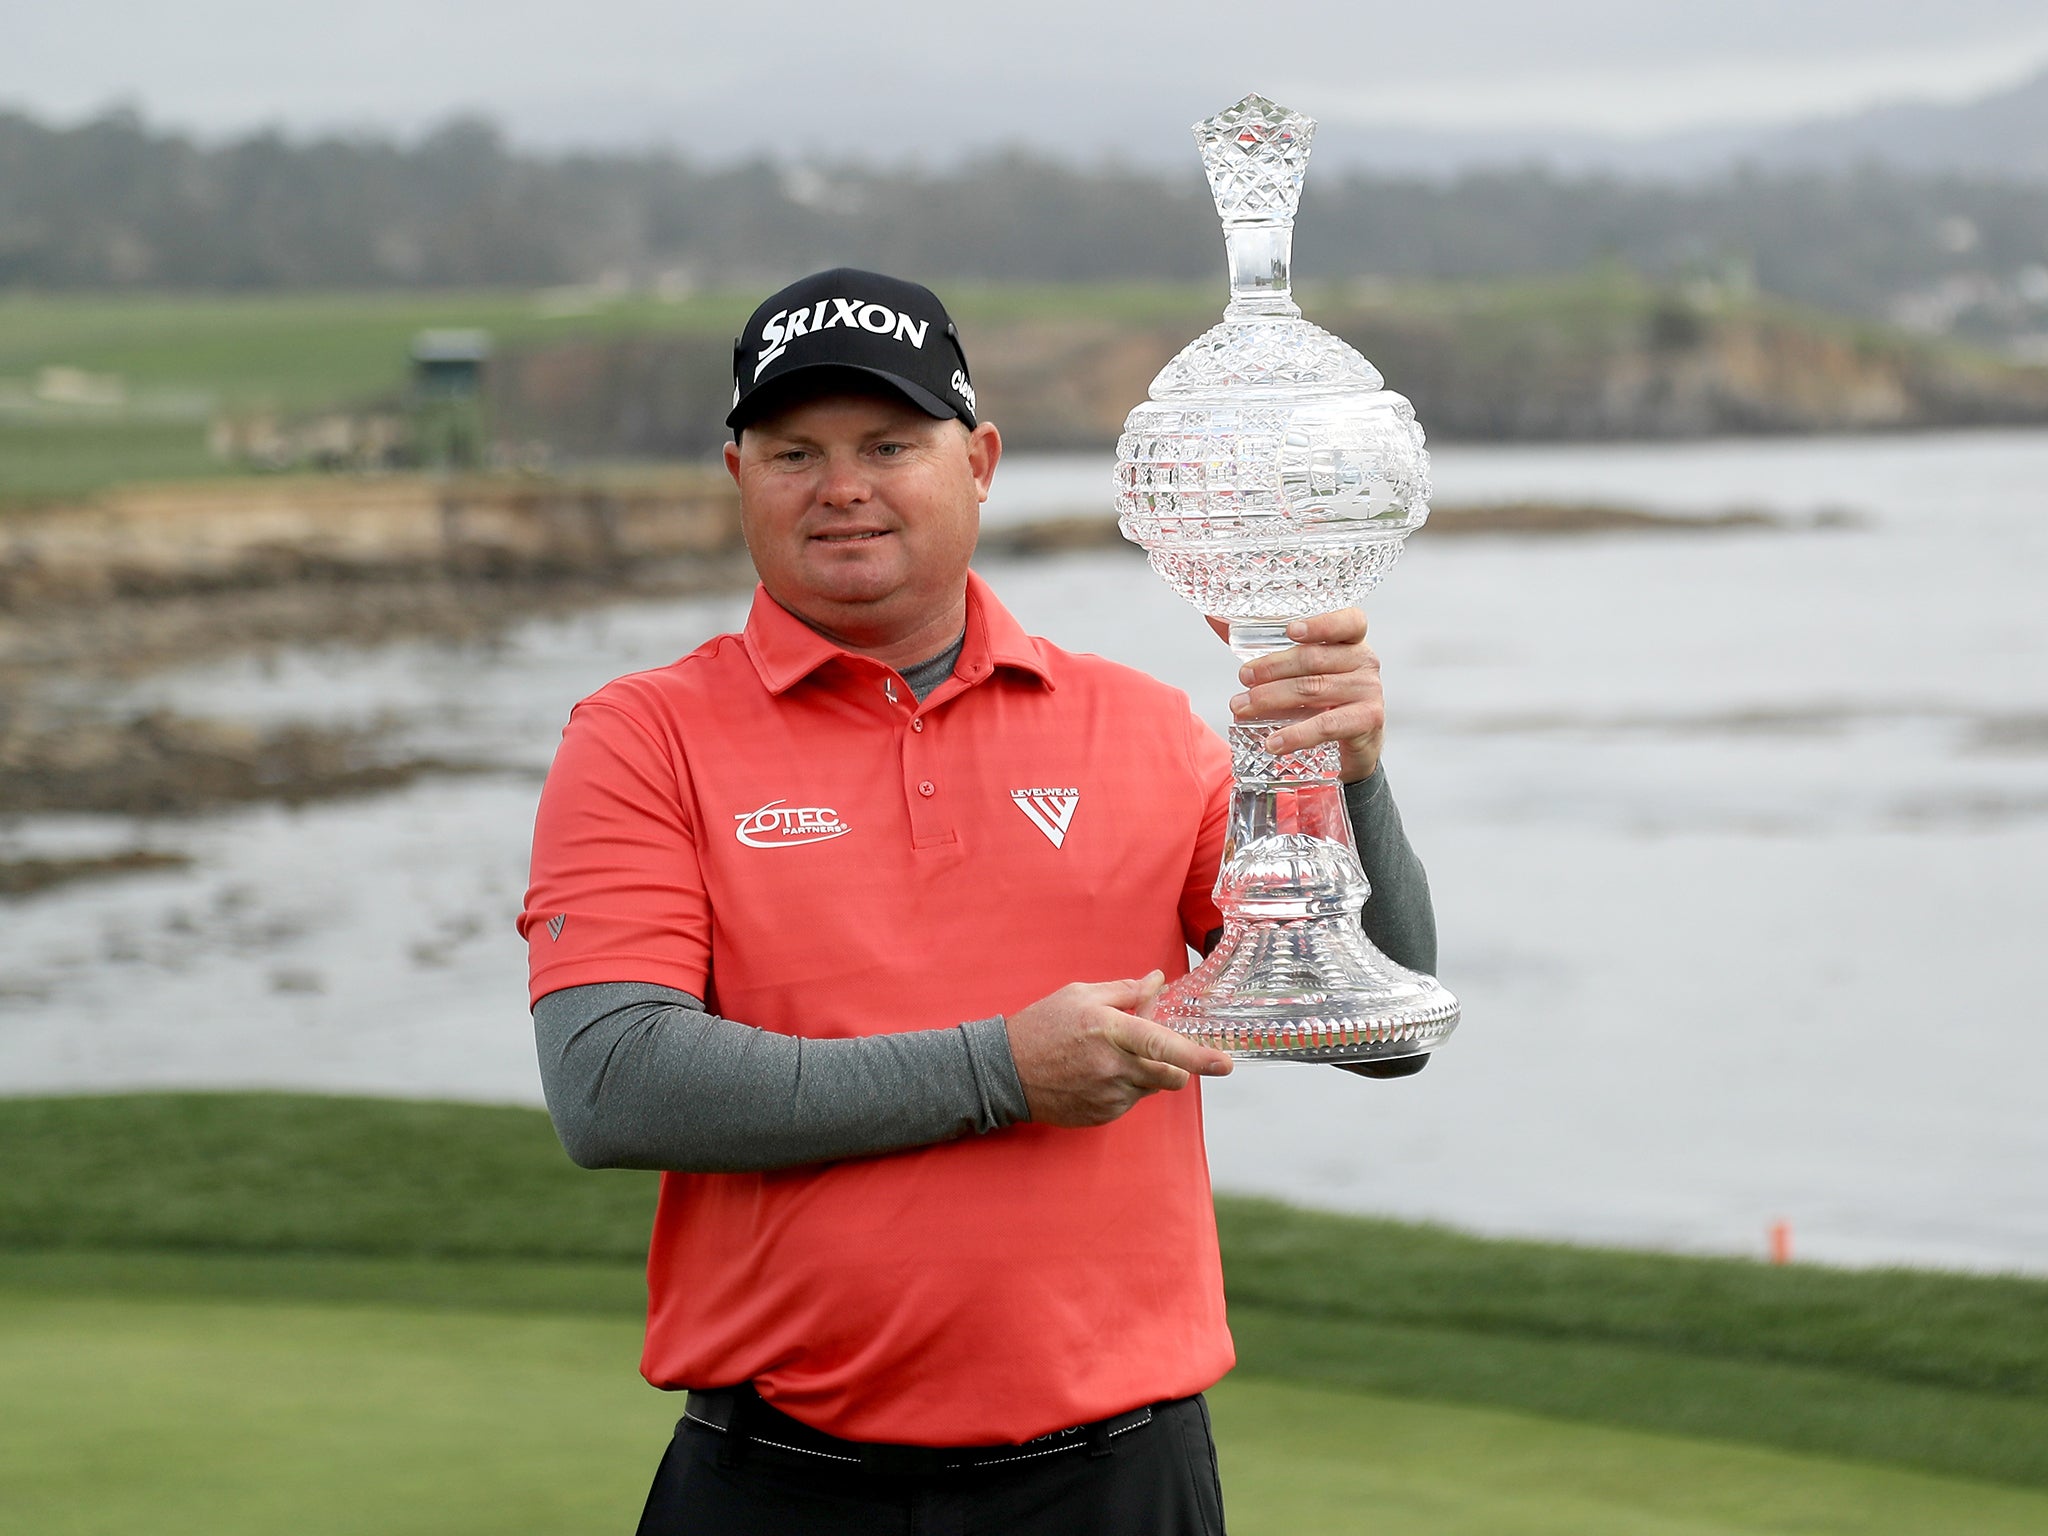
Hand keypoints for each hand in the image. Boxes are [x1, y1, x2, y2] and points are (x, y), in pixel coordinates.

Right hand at [1005, 972, 1233, 1127]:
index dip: (1197, 1056)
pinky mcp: (1102, 1115)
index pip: (1162, 1045)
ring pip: (1150, 1088)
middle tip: (1155, 1050)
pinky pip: (1130, 1102)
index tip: (1224, 1064)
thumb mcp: (1081, 995)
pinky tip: (1094, 1075)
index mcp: (1110, 1031)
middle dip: (1176, 1065)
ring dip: (1143, 1073)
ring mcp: (1107, 1096)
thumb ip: (1125, 991)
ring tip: (1107, 1058)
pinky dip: (1124, 1088)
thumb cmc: (1042, 1026)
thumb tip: (1157, 982)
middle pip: (1170, 1076)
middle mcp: (1113, 1067)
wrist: (1005, 1072)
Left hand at [1211, 607, 1385, 783]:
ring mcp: (1370, 691)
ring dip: (1272, 698)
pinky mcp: (1367, 721)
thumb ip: (1263, 644)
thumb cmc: (1319, 698)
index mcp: (1351, 641)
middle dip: (1272, 668)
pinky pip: (1325, 725)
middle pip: (1314, 658)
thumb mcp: (1298, 670)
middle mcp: (1365, 661)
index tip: (1289, 631)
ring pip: (1314, 689)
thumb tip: (1214, 617)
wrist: (1349, 747)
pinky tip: (1272, 742)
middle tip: (1243, 677)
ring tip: (1241, 707)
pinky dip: (1296, 734)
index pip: (1348, 621)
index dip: (1321, 624)